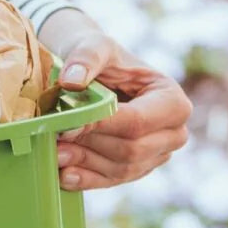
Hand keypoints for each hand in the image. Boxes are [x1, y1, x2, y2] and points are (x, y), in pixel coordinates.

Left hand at [40, 11, 192, 190]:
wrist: (96, 76)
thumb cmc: (102, 59)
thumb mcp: (95, 46)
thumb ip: (86, 57)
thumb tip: (72, 80)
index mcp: (173, 101)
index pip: (138, 122)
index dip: (102, 126)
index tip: (68, 125)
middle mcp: (173, 133)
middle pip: (131, 150)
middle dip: (91, 146)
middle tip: (55, 139)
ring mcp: (156, 155)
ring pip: (121, 169)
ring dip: (85, 163)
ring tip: (54, 153)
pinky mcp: (136, 170)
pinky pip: (112, 181)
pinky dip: (86, 179)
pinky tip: (63, 175)